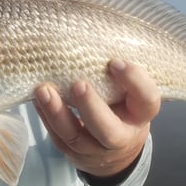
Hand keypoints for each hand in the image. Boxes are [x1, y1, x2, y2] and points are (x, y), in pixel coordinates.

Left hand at [34, 60, 159, 177]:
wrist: (117, 147)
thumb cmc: (123, 105)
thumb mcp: (130, 91)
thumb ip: (119, 72)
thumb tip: (94, 31)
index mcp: (141, 114)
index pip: (147, 100)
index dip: (134, 81)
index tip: (115, 62)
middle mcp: (122, 136)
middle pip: (108, 130)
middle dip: (90, 107)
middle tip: (78, 84)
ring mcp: (96, 149)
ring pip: (75, 136)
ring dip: (57, 113)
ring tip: (44, 91)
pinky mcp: (73, 153)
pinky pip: (58, 138)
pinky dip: (45, 117)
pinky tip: (38, 99)